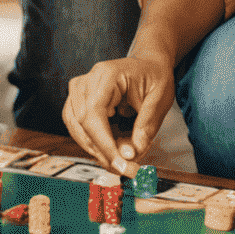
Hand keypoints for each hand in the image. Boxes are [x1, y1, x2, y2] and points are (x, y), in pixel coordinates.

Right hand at [63, 54, 175, 177]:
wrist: (149, 63)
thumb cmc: (155, 77)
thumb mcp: (159, 101)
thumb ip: (145, 128)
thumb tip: (129, 156)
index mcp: (107, 75)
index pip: (94, 114)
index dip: (104, 144)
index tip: (121, 166)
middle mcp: (87, 80)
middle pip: (80, 122)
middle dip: (101, 151)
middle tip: (126, 170)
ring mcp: (79, 88)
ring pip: (74, 126)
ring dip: (94, 149)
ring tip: (119, 162)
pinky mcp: (79, 98)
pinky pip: (76, 124)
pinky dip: (91, 141)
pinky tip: (109, 150)